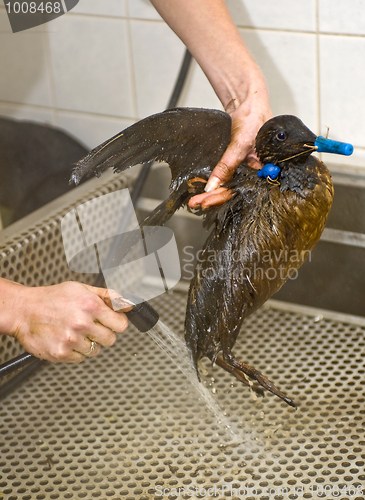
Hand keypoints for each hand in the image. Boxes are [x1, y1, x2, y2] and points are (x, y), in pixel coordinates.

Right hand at [10, 281, 129, 362]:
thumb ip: (108, 296)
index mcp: (90, 306)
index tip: (111, 322)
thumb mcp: (82, 289)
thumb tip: (128, 304)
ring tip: (74, 331)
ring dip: (88, 343)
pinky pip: (81, 358)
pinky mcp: (62, 354)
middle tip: (90, 326)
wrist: (24, 310)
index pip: (121, 325)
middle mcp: (82, 323)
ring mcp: (72, 340)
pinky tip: (66, 338)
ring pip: (96, 350)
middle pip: (111, 340)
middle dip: (103, 333)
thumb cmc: (52, 298)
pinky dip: (75, 351)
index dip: (117, 323)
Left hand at [189, 96, 272, 209]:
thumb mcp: (240, 144)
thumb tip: (213, 185)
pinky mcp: (236, 164)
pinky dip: (213, 182)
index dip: (224, 198)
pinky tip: (201, 187)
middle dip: (213, 198)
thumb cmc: (255, 118)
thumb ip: (227, 165)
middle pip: (233, 192)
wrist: (246, 102)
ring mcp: (245, 169)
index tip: (207, 201)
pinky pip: (224, 177)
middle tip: (196, 202)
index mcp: (264, 171)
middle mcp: (255, 173)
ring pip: (227, 186)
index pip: (243, 192)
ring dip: (211, 193)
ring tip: (195, 199)